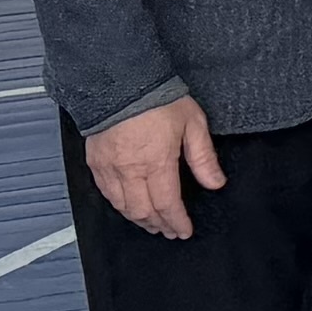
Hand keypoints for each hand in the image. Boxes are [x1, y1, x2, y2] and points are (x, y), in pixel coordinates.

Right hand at [84, 91, 220, 240]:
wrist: (120, 80)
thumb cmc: (157, 97)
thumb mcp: (192, 123)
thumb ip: (203, 157)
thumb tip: (215, 182)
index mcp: (157, 162)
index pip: (167, 205)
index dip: (177, 222)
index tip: (184, 230)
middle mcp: (130, 170)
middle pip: (143, 212)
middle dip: (158, 225)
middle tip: (169, 230)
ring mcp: (109, 168)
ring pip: (122, 207)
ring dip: (138, 219)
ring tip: (152, 223)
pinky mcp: (95, 162)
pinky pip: (106, 193)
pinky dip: (119, 205)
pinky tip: (128, 206)